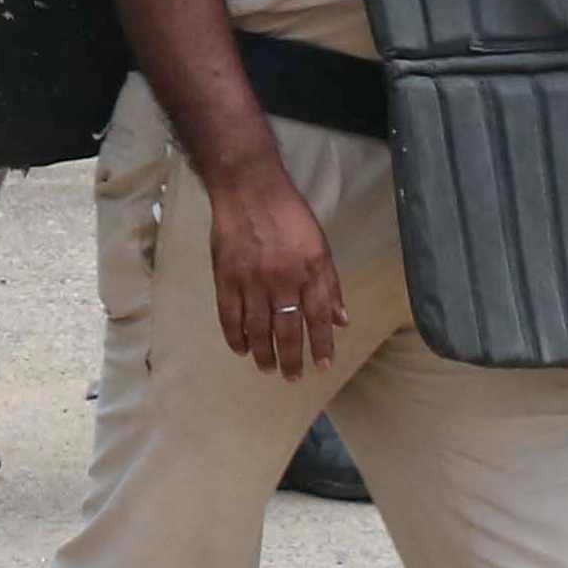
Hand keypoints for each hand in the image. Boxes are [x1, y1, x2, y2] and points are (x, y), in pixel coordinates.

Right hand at [205, 166, 350, 378]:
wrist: (249, 190)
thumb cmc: (289, 215)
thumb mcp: (319, 245)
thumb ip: (330, 284)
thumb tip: (341, 320)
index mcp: (309, 271)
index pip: (319, 317)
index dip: (321, 344)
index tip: (323, 365)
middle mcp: (282, 280)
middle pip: (287, 330)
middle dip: (292, 358)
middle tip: (292, 377)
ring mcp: (251, 281)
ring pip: (258, 329)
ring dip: (264, 353)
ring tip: (268, 368)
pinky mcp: (226, 278)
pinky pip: (230, 316)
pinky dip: (235, 336)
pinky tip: (241, 349)